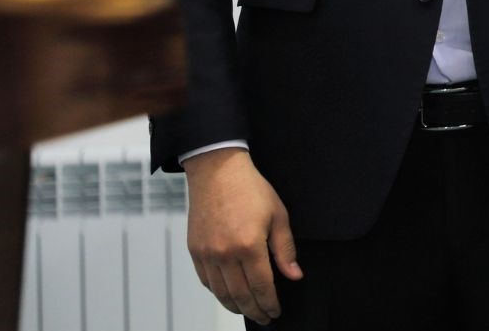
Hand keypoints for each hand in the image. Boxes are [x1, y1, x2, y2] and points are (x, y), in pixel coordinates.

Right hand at [183, 147, 300, 324]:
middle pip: (240, 295)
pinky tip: (229, 295)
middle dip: (254, 310)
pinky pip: (206, 281)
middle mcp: (225, 254)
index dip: (269, 303)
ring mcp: (207, 254)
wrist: (217, 172)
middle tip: (264, 317)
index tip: (275, 311)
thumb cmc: (250, 189)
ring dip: (235, 306)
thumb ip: (285, 249)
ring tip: (248, 310)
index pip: (261, 286)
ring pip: (221, 292)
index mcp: (249, 245)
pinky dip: (218, 293)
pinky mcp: (195, 250)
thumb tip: (294, 275)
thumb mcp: (278, 215)